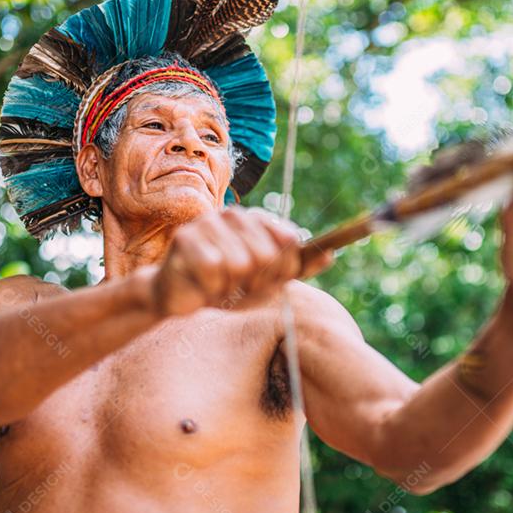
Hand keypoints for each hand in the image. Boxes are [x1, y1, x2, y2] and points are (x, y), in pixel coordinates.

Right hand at [151, 207, 331, 316]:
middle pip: (267, 254)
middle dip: (255, 282)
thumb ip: (297, 268)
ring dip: (230, 286)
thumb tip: (330, 255)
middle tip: (237, 286)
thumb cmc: (226, 288)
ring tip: (218, 285)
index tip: (267, 282)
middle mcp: (234, 215)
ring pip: (241, 263)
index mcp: (256, 221)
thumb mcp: (267, 281)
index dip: (283, 270)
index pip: (290, 240)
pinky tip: (201, 284)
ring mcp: (209, 222)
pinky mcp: (187, 238)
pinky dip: (210, 287)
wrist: (181, 298)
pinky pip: (215, 269)